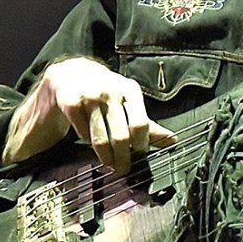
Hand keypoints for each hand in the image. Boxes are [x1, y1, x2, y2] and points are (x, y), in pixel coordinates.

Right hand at [23, 57, 175, 174]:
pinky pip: (83, 134)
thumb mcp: (128, 101)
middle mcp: (111, 91)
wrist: (70, 72)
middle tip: (124, 168)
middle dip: (123, 158)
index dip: (141, 145)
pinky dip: (88, 142)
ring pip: (100, 139)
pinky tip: (91, 141)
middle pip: (121, 136)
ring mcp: (90, 97)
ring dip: (106, 157)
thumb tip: (172, 140)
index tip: (140, 156)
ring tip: (110, 163)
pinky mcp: (71, 103)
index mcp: (130, 90)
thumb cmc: (105, 91)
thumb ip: (148, 123)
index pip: (140, 124)